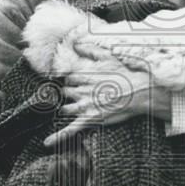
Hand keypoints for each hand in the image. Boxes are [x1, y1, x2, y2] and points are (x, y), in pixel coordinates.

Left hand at [43, 43, 171, 147]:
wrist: (137, 92)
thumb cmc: (124, 74)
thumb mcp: (108, 57)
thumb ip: (90, 49)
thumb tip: (76, 43)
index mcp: (83, 76)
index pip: (68, 78)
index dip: (72, 80)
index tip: (77, 81)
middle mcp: (80, 91)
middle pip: (65, 92)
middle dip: (69, 93)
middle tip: (80, 94)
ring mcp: (84, 106)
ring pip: (65, 108)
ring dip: (67, 108)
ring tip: (73, 108)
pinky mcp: (89, 119)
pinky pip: (71, 129)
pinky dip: (58, 137)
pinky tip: (47, 142)